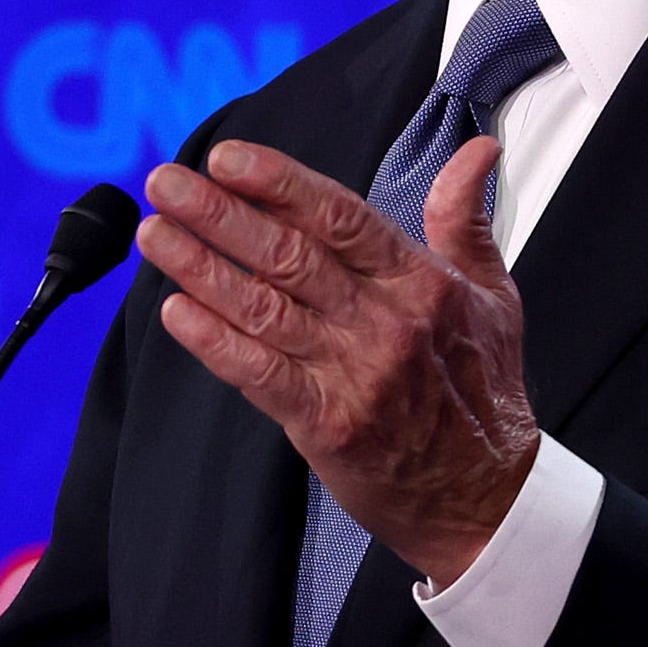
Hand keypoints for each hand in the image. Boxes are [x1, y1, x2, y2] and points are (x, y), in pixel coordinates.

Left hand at [135, 137, 537, 588]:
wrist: (486, 496)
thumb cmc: (484, 392)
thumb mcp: (494, 293)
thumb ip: (465, 217)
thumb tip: (475, 151)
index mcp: (420, 281)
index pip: (340, 216)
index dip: (279, 182)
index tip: (227, 158)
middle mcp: (385, 321)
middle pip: (289, 254)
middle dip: (219, 213)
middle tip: (166, 183)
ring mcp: (353, 373)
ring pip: (263, 307)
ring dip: (200, 267)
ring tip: (154, 234)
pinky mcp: (327, 423)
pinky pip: (259, 373)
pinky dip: (214, 342)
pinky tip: (175, 311)